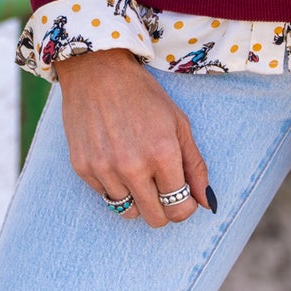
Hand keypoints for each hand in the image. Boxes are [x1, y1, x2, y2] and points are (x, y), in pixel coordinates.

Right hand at [54, 49, 213, 227]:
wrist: (98, 71)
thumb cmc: (143, 95)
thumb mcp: (178, 123)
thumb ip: (195, 166)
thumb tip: (207, 202)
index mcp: (163, 153)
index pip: (180, 209)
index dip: (185, 204)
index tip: (182, 193)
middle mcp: (133, 166)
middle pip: (155, 218)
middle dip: (164, 207)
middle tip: (161, 184)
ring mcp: (105, 169)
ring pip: (129, 212)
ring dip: (137, 196)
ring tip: (136, 167)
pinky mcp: (83, 169)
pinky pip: (106, 198)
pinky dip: (115, 187)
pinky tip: (116, 160)